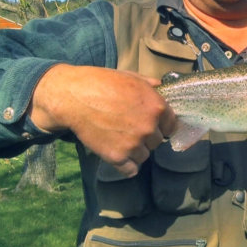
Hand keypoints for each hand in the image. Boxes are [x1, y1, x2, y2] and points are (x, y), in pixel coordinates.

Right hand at [29, 64, 175, 176]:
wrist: (74, 97)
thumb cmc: (102, 82)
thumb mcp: (131, 77)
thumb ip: (150, 85)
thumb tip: (161, 87)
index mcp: (157, 107)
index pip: (171, 125)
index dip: (162, 125)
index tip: (154, 125)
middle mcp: (149, 127)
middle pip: (157, 141)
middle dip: (147, 137)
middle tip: (131, 129)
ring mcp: (133, 144)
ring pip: (144, 156)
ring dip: (136, 151)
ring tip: (121, 140)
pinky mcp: (117, 157)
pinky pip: (131, 170)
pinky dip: (126, 166)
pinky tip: (119, 156)